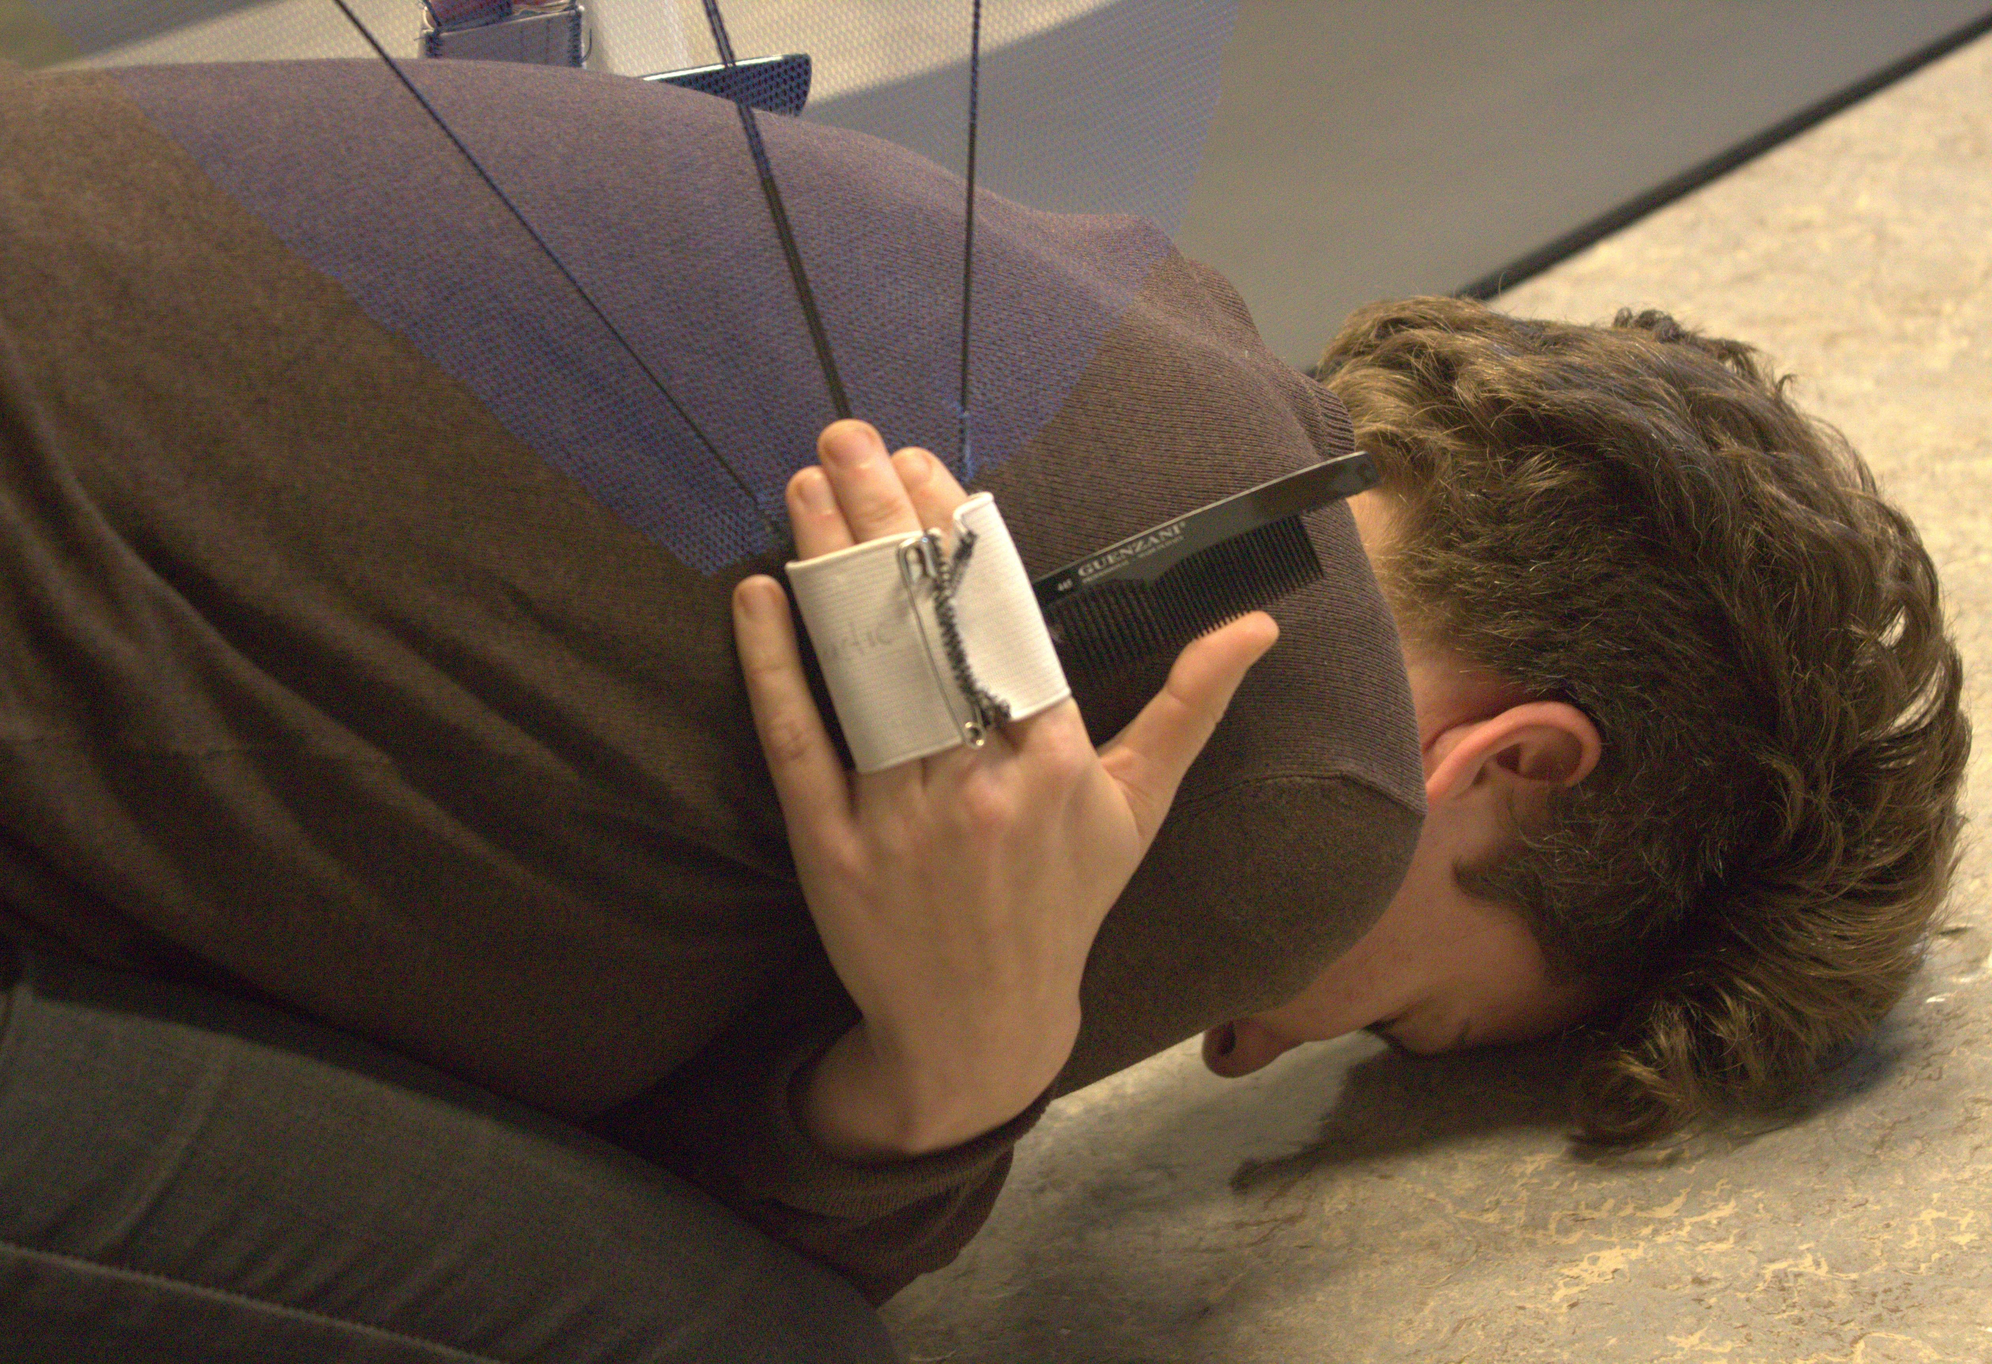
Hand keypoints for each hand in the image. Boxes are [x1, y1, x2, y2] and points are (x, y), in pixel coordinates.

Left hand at [733, 419, 1277, 1160]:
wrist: (981, 1026)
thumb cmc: (1065, 905)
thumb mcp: (1139, 812)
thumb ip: (1190, 710)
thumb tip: (1256, 629)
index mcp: (1057, 764)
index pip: (1005, 622)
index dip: (962, 536)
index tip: (930, 465)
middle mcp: (980, 786)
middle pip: (928, 628)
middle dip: (884, 520)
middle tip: (847, 434)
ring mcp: (901, 819)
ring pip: (865, 672)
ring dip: (830, 569)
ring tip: (806, 485)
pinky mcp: (830, 850)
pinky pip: (801, 743)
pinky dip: (776, 668)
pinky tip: (758, 595)